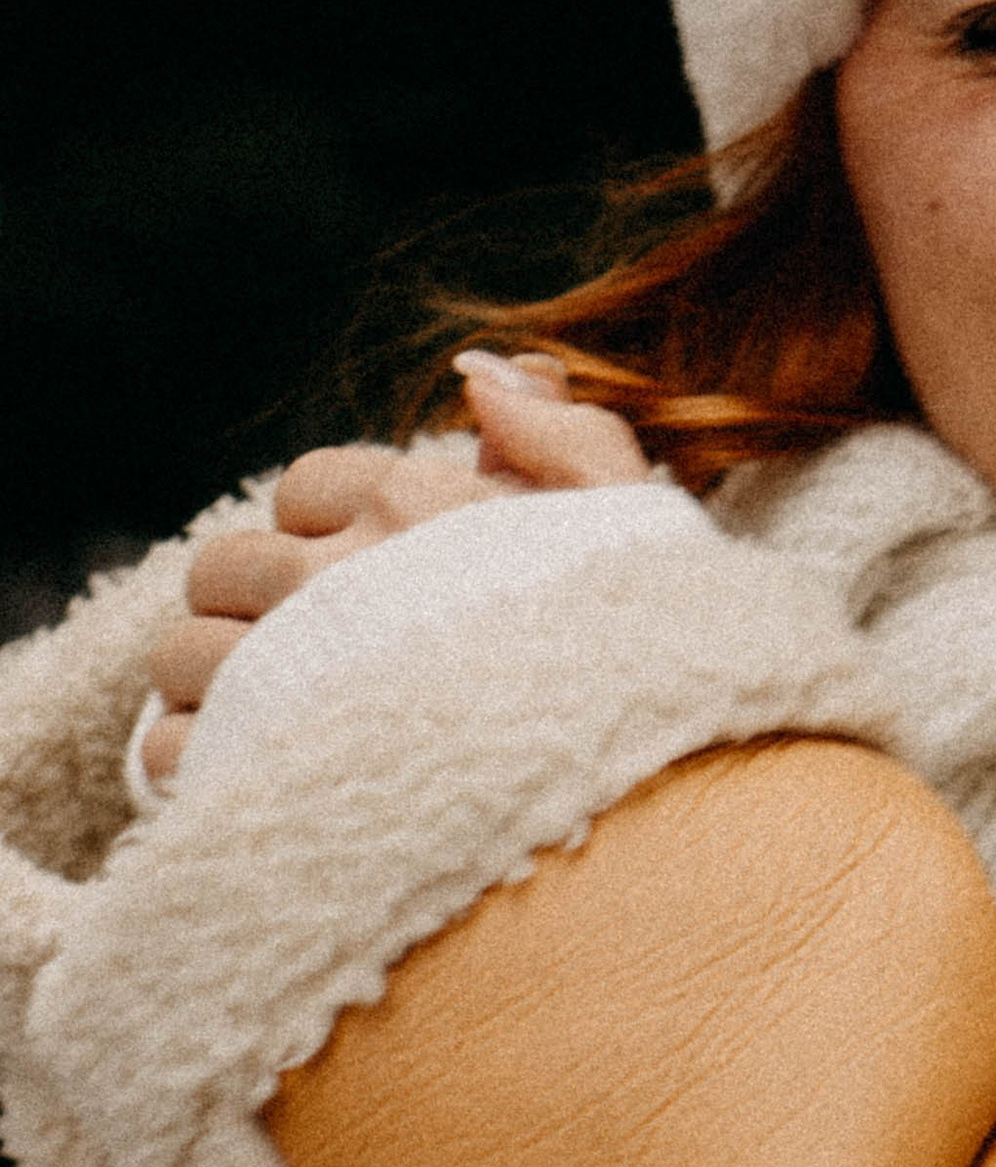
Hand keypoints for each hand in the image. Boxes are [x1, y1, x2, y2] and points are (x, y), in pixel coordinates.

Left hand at [138, 358, 649, 782]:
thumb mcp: (633, 523)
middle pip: (224, 566)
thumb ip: (561, 433)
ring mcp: (284, 672)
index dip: (328, 531)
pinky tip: (257, 784)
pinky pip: (172, 748)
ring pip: (184, 656)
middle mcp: (335, 575)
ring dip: (216, 687)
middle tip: (308, 658)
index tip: (370, 586)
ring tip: (279, 727)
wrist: (641, 799)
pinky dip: (198, 765)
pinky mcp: (251, 767)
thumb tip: (479, 367)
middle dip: (252, 605)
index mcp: (414, 503)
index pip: (304, 488)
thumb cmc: (652, 663)